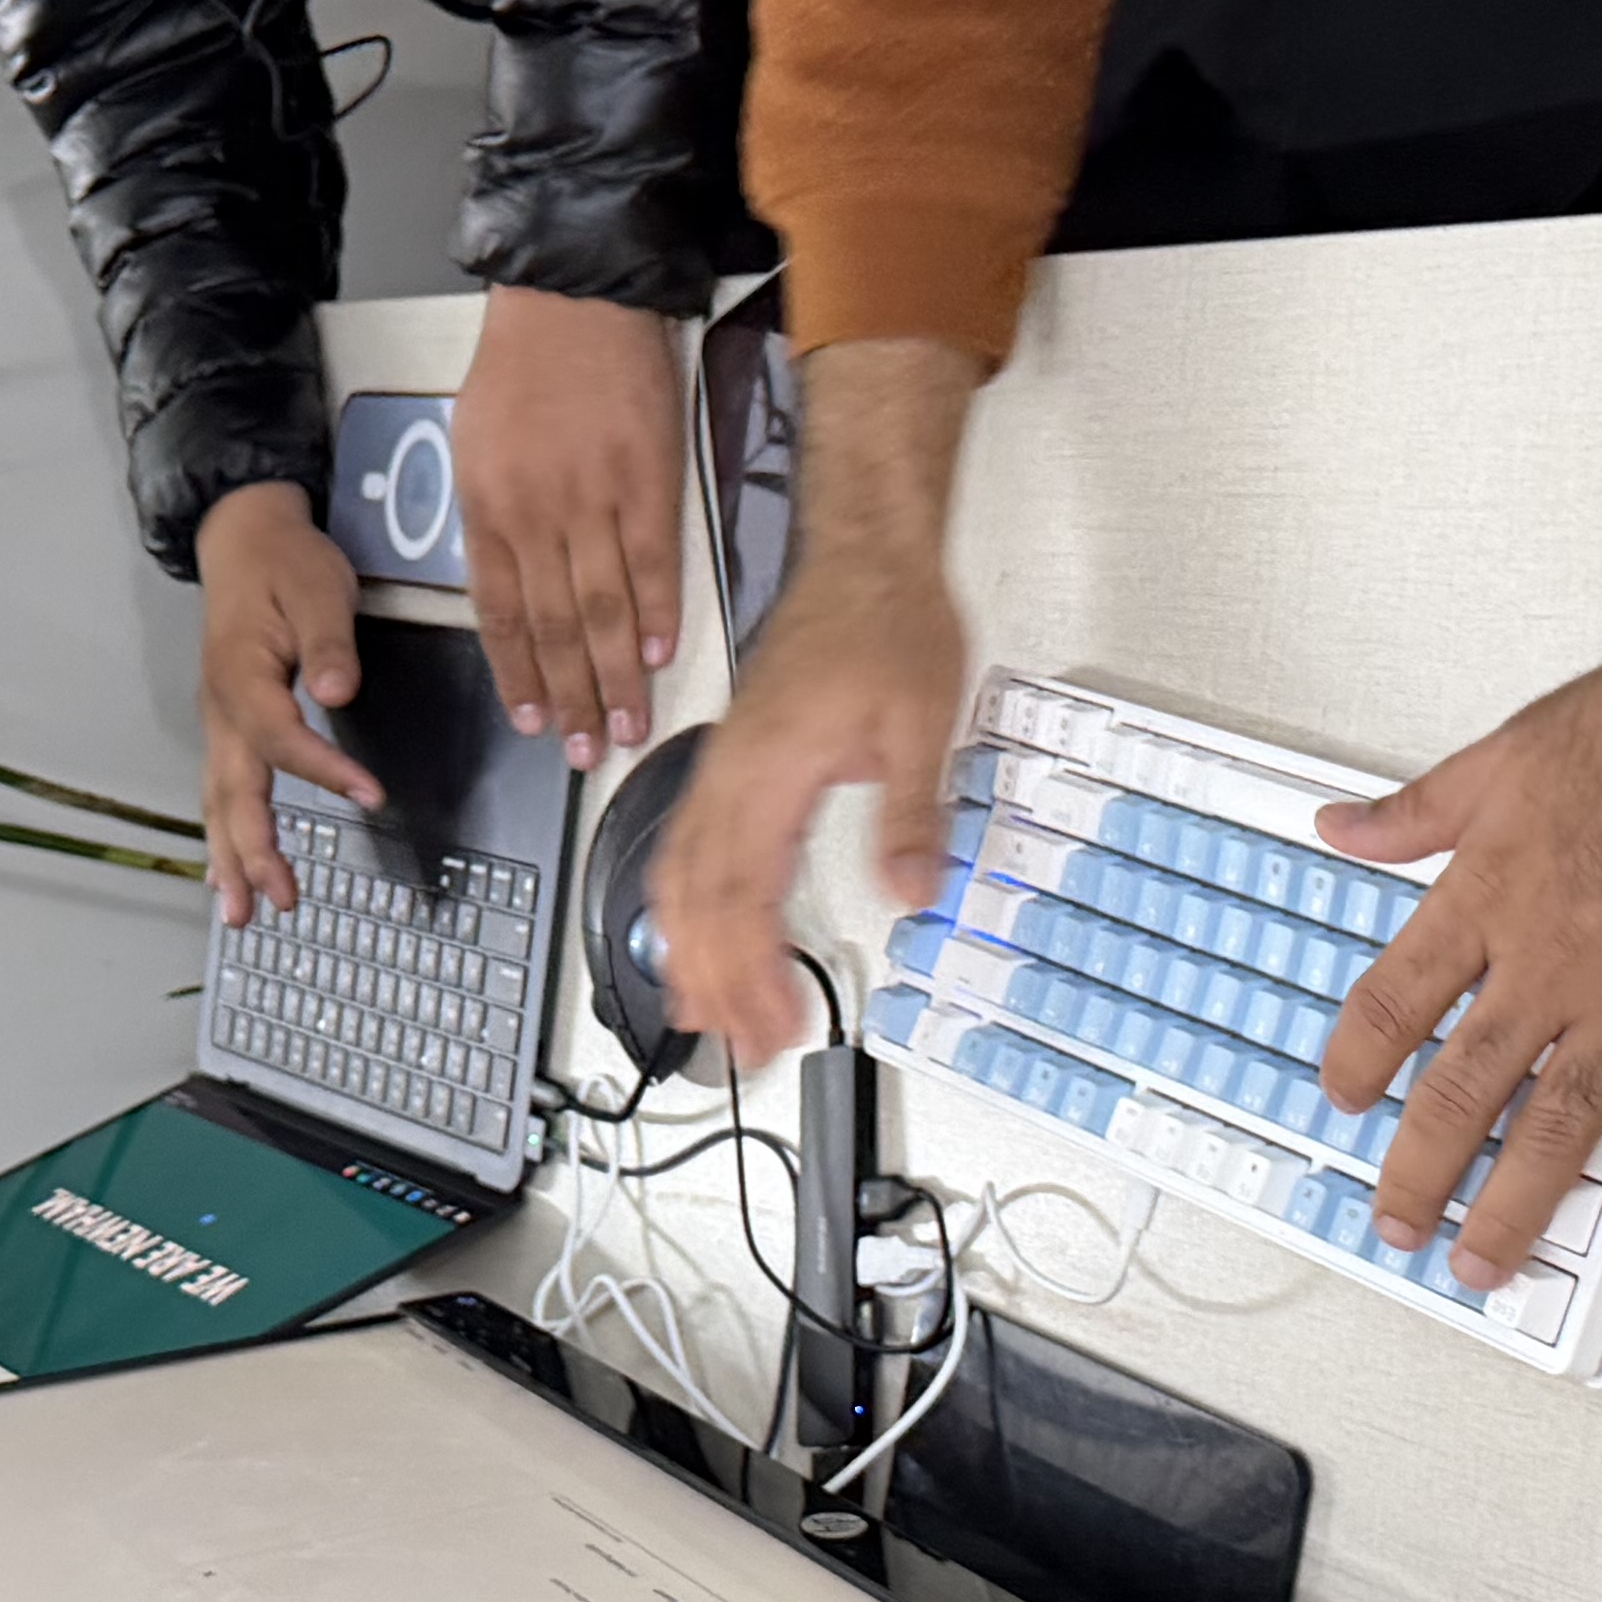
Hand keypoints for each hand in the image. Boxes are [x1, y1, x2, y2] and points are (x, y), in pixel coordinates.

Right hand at [193, 483, 376, 924]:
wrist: (242, 541)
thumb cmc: (286, 563)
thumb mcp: (318, 589)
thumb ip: (328, 643)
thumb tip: (337, 693)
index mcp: (244, 677)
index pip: (282, 737)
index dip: (324, 770)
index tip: (371, 796)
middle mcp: (222, 710)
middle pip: (234, 791)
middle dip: (254, 851)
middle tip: (280, 901)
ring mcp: (219, 723)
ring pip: (217, 802)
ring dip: (230, 860)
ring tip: (242, 916)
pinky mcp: (225, 728)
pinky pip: (217, 793)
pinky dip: (222, 839)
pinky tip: (226, 877)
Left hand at [448, 285, 687, 751]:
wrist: (573, 298)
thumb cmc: (522, 367)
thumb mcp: (475, 444)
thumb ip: (494, 522)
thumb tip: (513, 591)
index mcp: (487, 508)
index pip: (502, 615)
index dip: (520, 676)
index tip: (536, 722)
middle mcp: (535, 513)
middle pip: (554, 628)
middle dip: (573, 699)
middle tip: (589, 752)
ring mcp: (593, 498)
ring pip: (602, 609)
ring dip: (616, 676)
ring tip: (630, 726)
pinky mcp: (647, 478)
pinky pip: (651, 562)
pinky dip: (655, 612)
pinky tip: (657, 654)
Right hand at [653, 340, 977, 1070]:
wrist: (864, 553)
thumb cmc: (887, 622)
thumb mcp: (923, 721)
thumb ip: (913, 813)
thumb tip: (914, 891)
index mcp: (768, 773)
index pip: (741, 897)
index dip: (751, 974)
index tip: (776, 1025)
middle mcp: (730, 775)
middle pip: (697, 902)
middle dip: (716, 983)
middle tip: (748, 1048)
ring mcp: (724, 769)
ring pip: (679, 878)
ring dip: (691, 952)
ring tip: (708, 1015)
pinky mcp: (734, 763)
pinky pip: (687, 848)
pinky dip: (684, 905)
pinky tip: (694, 935)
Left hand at [1312, 595, 1601, 1284]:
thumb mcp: (1513, 748)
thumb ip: (1421, 808)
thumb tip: (1343, 827)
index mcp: (1493, 896)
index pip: (1396, 1002)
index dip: (1358, 1062)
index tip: (1343, 1099)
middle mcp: (1555, 965)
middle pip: (1462, 1091)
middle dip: (1419, 1170)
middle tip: (1396, 1220)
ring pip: (1558, 1129)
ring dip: (1513, 1207)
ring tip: (1482, 1261)